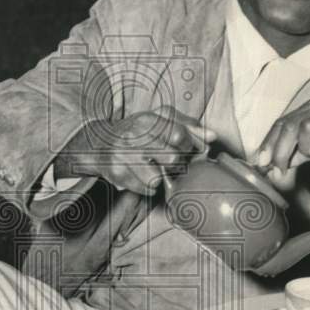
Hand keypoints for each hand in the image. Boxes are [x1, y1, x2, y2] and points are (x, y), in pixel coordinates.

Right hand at [54, 107, 215, 194]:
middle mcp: (134, 137)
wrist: (98, 143)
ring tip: (154, 168)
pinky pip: (147, 189)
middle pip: (172, 159)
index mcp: (148, 120)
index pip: (179, 135)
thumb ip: (188, 126)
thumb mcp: (160, 120)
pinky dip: (148, 186)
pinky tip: (141, 175)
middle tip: (169, 161)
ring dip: (161, 177)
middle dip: (175, 164)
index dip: (187, 145)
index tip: (183, 147)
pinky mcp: (118, 174)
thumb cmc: (136, 131)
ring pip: (158, 179)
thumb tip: (211, 137)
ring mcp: (124, 157)